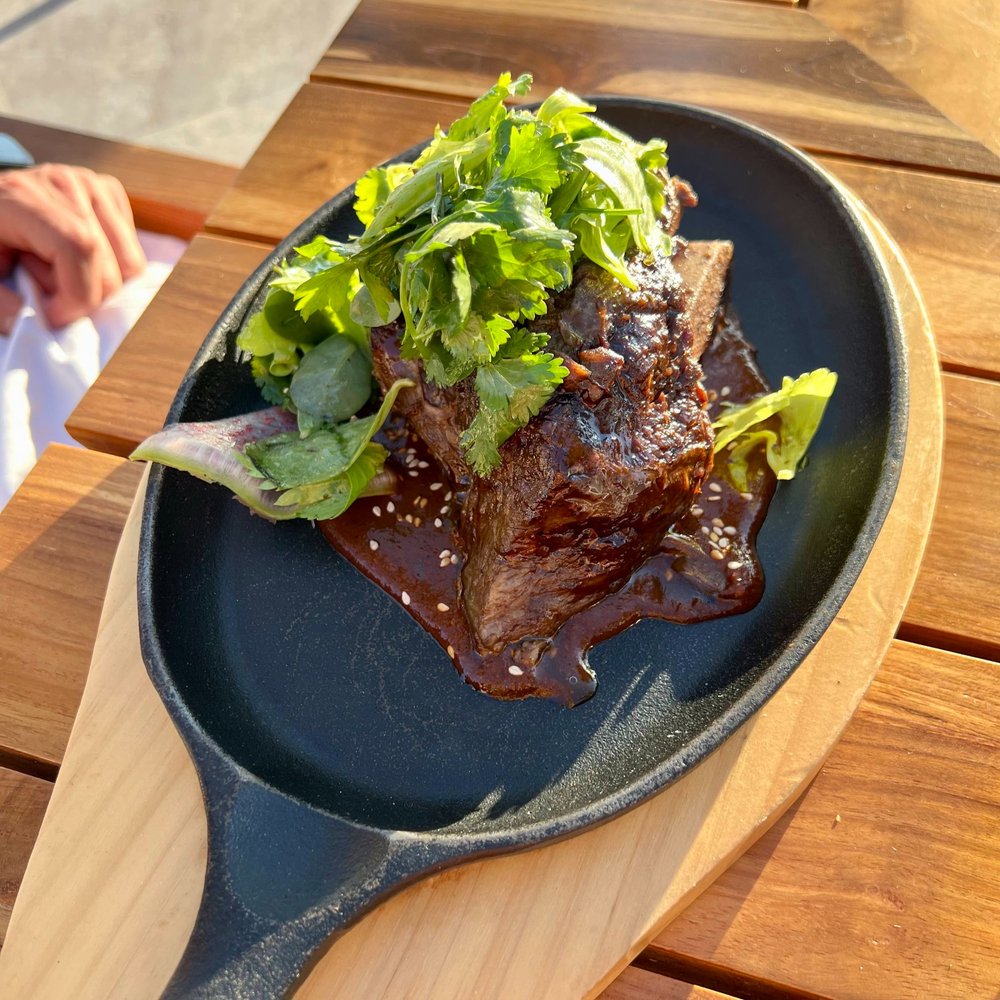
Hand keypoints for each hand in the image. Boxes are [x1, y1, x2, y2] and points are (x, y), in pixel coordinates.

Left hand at [0, 164, 145, 332]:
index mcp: (23, 197)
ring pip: (130, 265)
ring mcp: (91, 184)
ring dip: (100, 284)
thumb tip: (31, 324)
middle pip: (109, 266)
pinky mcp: (109, 192)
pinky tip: (79, 259)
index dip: (77, 295)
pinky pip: (132, 251)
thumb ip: (0, 303)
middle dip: (85, 297)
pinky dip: (112, 269)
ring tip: (59, 270)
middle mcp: (65, 183)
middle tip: (47, 293)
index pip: (79, 248)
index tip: (54, 316)